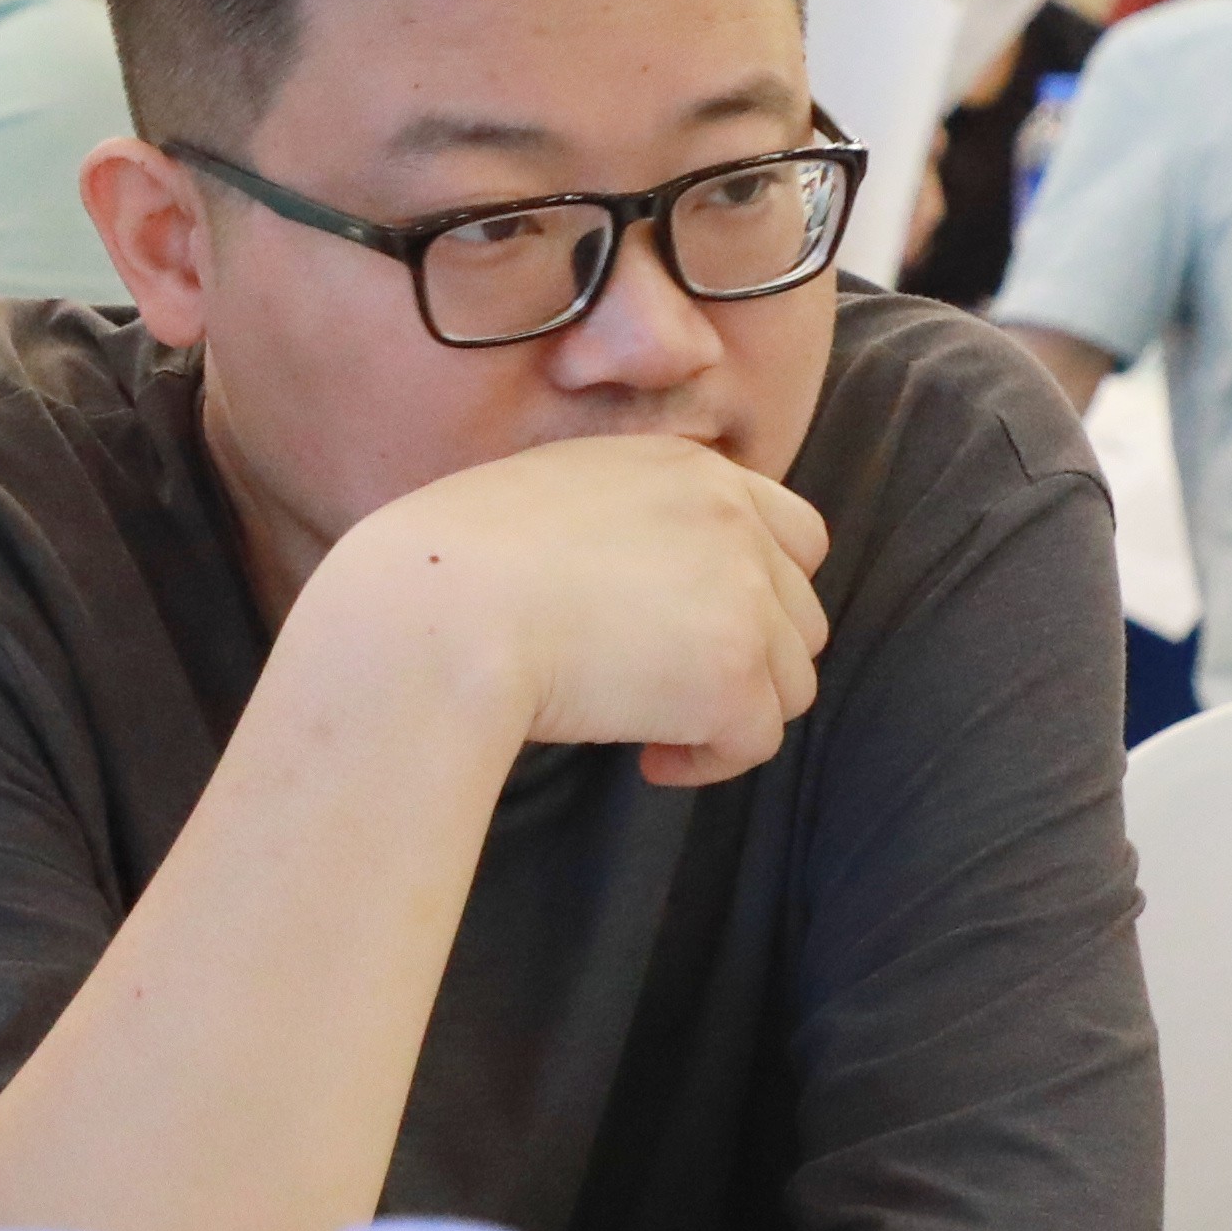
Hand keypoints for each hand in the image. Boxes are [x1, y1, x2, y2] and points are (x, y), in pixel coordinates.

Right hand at [315, 430, 831, 790]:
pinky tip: (647, 760)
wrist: (432, 615)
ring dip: (729, 714)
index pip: (793, 532)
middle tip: (665, 694)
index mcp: (687, 468)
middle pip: (800, 614)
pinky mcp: (732, 673)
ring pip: (790, 681)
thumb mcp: (553, 501)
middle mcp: (730, 517)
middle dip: (747, 662)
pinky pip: (756, 741)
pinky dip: (708, 762)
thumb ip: (628, 523)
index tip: (694, 634)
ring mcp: (741, 592)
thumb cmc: (453, 572)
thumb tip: (657, 597)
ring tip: (649, 729)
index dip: (759, 595)